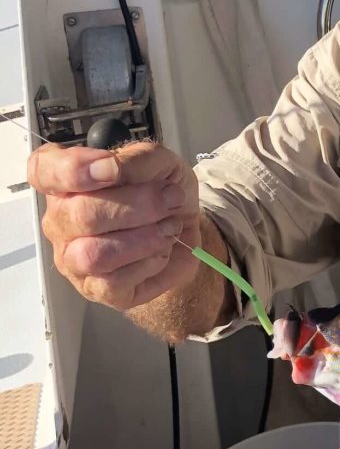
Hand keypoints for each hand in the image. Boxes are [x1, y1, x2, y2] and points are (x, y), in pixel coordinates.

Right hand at [28, 141, 200, 310]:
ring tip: (169, 228)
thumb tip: (113, 169)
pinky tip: (161, 251)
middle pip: (81, 214)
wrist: (185, 228)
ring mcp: (72, 258)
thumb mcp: (161, 163)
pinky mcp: (95, 288)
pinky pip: (113, 282)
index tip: (112, 169)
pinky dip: (149, 263)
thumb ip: (136, 160)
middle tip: (171, 199)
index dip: (73, 170)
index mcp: (68, 181)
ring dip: (145, 238)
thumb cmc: (163, 191)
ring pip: (93, 255)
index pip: (44, 171)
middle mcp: (61, 219)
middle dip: (139, 205)